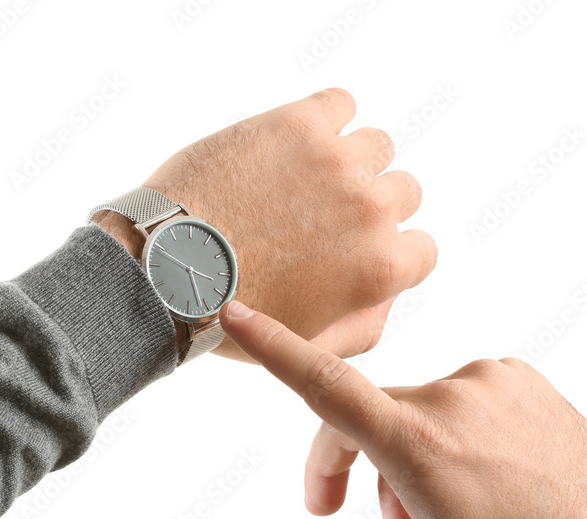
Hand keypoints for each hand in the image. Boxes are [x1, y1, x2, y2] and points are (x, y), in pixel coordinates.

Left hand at [97, 88, 435, 361]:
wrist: (164, 266)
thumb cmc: (227, 315)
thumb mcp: (305, 347)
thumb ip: (364, 327)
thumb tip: (390, 294)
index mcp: (380, 269)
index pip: (422, 248)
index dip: (385, 250)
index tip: (349, 249)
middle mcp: (371, 210)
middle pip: (402, 191)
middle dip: (366, 206)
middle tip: (318, 216)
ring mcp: (337, 162)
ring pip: (375, 146)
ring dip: (347, 161)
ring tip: (300, 179)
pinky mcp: (298, 124)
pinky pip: (340, 103)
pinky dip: (324, 118)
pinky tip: (293, 142)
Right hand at [220, 301, 586, 518]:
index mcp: (420, 449)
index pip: (327, 387)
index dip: (273, 348)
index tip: (233, 313)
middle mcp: (449, 399)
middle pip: (357, 415)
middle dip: (342, 463)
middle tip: (343, 517)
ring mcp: (484, 379)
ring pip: (404, 408)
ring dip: (396, 454)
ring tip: (423, 515)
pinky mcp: (510, 373)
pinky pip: (448, 394)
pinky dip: (439, 430)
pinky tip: (469, 473)